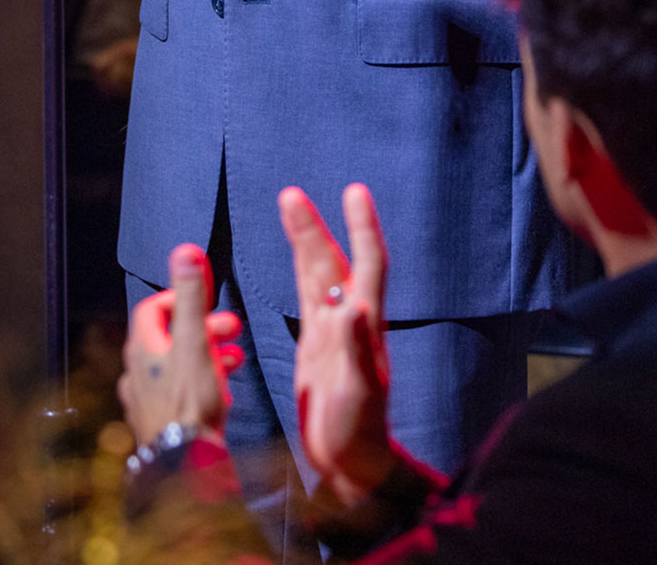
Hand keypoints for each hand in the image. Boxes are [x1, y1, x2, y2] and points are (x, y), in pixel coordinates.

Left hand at [119, 242, 245, 445]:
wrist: (186, 464)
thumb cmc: (191, 404)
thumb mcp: (196, 343)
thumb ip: (193, 299)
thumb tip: (185, 252)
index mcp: (141, 348)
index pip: (153, 308)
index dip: (180, 298)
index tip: (206, 299)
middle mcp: (137, 370)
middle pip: (168, 336)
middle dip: (202, 326)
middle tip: (233, 327)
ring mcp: (147, 396)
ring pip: (177, 363)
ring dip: (207, 353)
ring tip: (236, 355)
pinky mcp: (162, 419)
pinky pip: (181, 390)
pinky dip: (203, 380)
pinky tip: (224, 389)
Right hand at [279, 184, 399, 509]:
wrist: (353, 463)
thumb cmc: (360, 432)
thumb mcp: (361, 393)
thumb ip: (359, 350)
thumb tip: (358, 308)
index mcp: (363, 328)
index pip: (366, 266)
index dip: (361, 229)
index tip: (354, 192)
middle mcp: (350, 324)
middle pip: (332, 264)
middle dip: (315, 227)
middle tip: (291, 194)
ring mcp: (333, 334)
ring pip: (318, 276)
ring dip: (306, 241)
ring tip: (290, 209)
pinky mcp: (317, 348)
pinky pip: (309, 299)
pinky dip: (303, 273)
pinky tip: (299, 262)